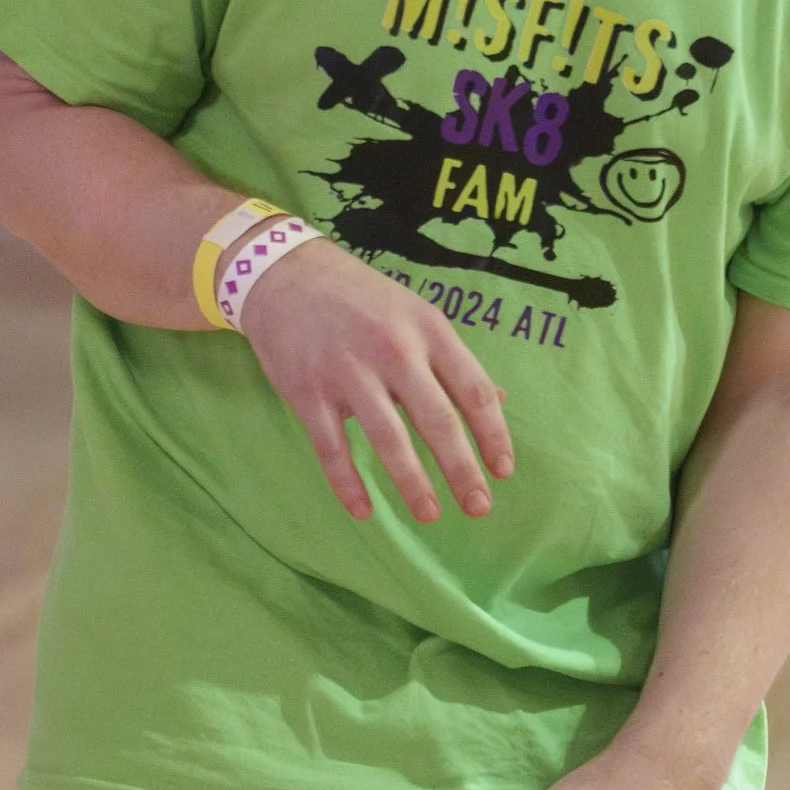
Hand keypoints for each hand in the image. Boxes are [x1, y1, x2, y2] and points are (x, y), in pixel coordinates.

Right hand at [237, 237, 514, 524]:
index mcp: (428, 330)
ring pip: (389, 438)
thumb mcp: (416, 315)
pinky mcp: (308, 391)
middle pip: (438, 420)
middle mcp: (394, 350)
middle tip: (478, 508)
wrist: (286, 275)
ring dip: (412, 482)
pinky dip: (348, 484)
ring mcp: (349, 371)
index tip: (503, 471)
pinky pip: (332, 448)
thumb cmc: (361, 300)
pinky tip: (364, 511)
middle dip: (462, 470)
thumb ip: (452, 360)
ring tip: (429, 514)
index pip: (473, 390)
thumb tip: (498, 400)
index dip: (493, 435)